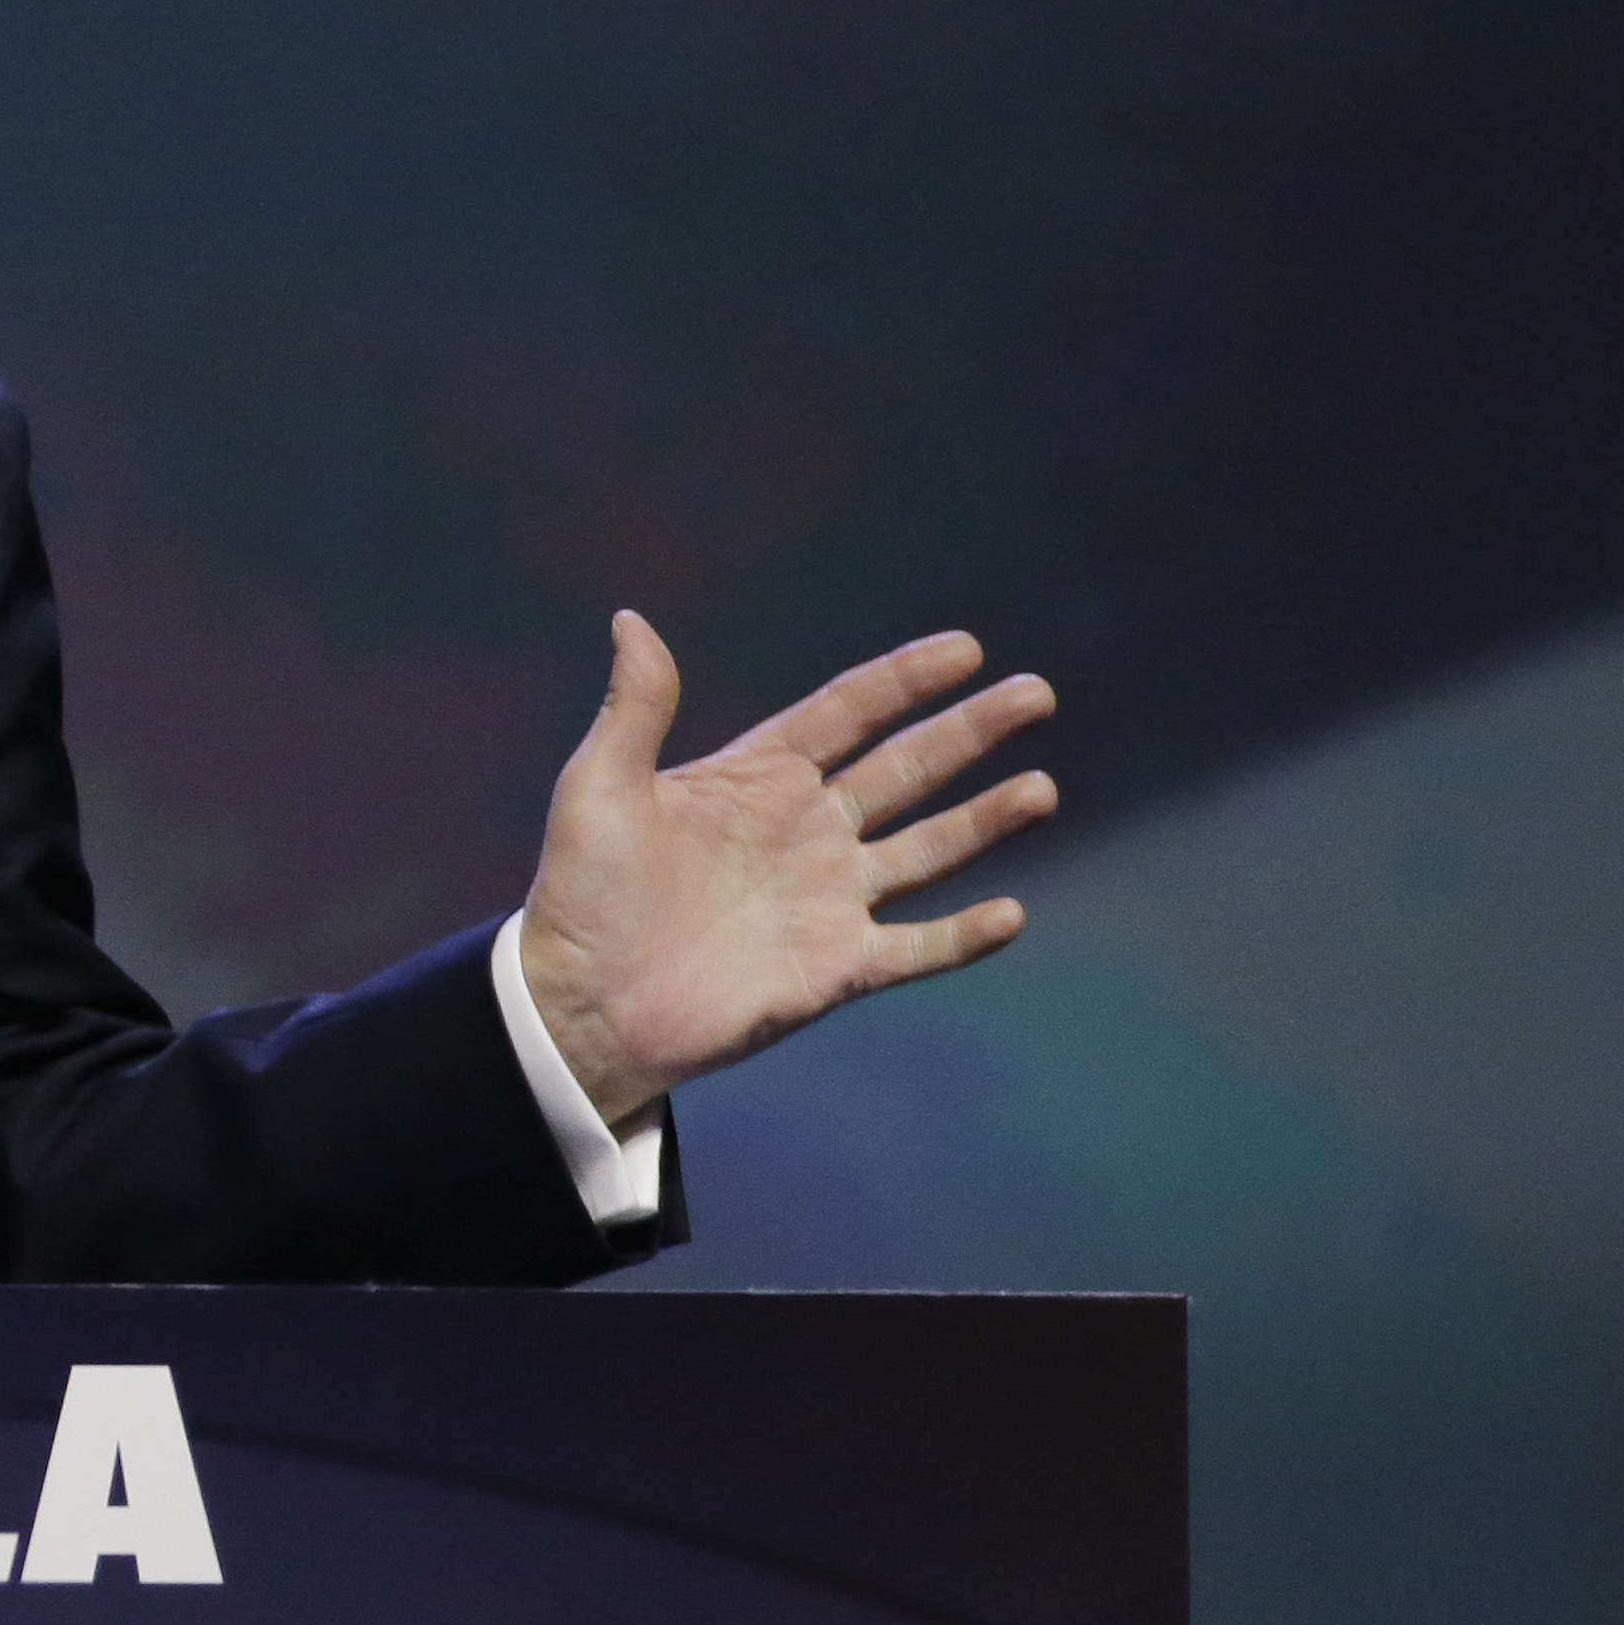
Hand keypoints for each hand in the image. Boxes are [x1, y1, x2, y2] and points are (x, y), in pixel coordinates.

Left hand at [514, 612, 1055, 1125]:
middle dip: (970, 731)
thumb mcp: (600, 788)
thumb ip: (634, 707)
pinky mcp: (836, 966)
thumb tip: (629, 618)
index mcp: (757, 779)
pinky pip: (915, 947)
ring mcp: (827, 899)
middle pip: (906, 768)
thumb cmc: (582, 894)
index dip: (904, 680)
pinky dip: (963, 936)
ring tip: (1041, 788)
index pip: (846, 713)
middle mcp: (805, 831)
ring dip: (985, 819)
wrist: (582, 1005)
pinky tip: (1010, 914)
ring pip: (927, 850)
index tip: (964, 648)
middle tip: (1034, 692)